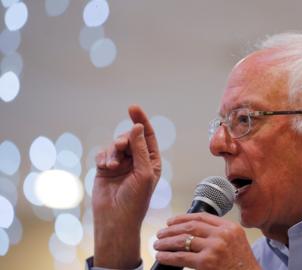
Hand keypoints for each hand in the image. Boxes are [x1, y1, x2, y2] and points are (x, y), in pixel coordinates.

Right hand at [93, 105, 160, 267]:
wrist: (115, 219)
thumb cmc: (135, 200)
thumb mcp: (143, 173)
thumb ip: (140, 149)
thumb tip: (137, 127)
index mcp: (151, 161)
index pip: (147, 135)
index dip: (141, 120)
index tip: (133, 107)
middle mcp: (137, 160)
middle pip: (129, 137)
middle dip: (124, 140)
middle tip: (121, 148)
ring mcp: (121, 164)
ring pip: (115, 144)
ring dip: (113, 152)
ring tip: (112, 165)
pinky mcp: (106, 168)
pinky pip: (103, 153)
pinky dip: (103, 157)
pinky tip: (104, 167)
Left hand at [154, 213, 260, 269]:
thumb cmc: (241, 264)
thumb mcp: (236, 241)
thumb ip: (220, 233)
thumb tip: (192, 230)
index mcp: (230, 227)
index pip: (202, 216)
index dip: (183, 218)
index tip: (171, 221)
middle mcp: (222, 234)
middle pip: (190, 226)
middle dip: (171, 229)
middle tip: (161, 233)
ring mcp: (215, 248)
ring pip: (183, 240)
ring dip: (167, 242)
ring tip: (158, 244)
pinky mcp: (207, 262)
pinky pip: (182, 257)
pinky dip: (168, 256)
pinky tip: (161, 256)